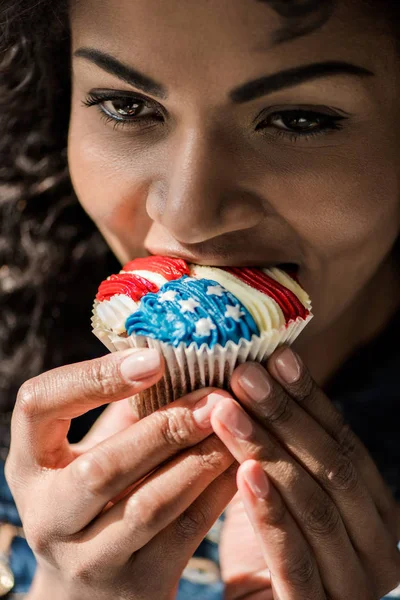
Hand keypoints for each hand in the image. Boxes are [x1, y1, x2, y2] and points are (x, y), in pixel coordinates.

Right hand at [5, 348, 236, 599]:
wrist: (88, 587)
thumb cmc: (98, 494)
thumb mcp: (95, 448)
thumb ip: (125, 409)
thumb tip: (181, 355)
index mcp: (30, 464)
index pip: (38, 405)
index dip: (93, 378)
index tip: (152, 361)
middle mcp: (48, 516)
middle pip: (102, 469)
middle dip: (165, 428)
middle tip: (215, 397)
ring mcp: (86, 560)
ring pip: (149, 504)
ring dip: (200, 459)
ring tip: (235, 424)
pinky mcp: (135, 587)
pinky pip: (185, 534)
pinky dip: (217, 493)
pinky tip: (243, 462)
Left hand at [211, 346, 399, 598]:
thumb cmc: (268, 551)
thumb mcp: (283, 492)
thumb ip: (284, 447)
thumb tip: (257, 371)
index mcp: (376, 512)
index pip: (346, 443)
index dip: (311, 399)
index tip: (277, 357)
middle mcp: (378, 547)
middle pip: (334, 468)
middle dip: (286, 416)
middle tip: (245, 373)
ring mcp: (353, 585)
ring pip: (314, 506)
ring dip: (268, 450)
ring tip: (226, 409)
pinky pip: (295, 561)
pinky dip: (270, 514)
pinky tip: (243, 472)